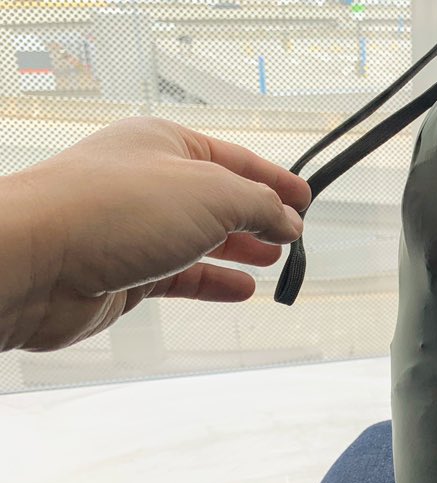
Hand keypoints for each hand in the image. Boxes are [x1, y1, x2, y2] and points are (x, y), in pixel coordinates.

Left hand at [0, 117, 310, 351]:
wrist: (35, 261)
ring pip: (199, 239)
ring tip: (273, 258)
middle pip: (217, 199)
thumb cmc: (116, 210)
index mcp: (165, 144)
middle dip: (258, 216)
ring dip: (238, 249)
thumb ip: (260, 207)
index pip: (235, 159)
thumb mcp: (212, 193)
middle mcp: (148, 181)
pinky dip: (213, 282)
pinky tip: (242, 289)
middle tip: (293, 234)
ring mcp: (134, 229)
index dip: (274, 180)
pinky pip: (180, 276)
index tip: (306, 199)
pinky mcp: (124, 273)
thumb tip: (289, 221)